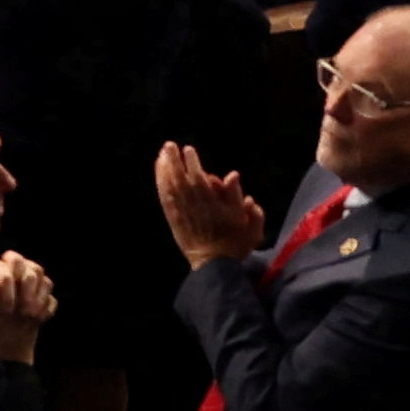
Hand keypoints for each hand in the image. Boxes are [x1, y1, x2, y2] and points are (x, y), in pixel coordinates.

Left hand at [148, 139, 264, 266]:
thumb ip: (242, 197)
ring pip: (171, 186)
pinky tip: (159, 173)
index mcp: (213, 203)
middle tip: (169, 145)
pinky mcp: (174, 219)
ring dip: (165, 169)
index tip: (189, 149)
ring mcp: (183, 212)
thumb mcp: (250, 224)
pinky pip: (165, 197)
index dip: (193, 163)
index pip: (199, 178)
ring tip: (161, 154)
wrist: (215, 265)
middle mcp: (195, 204)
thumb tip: (233, 175)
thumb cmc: (236, 244)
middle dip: (175, 160)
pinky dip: (161, 183)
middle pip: (181, 178)